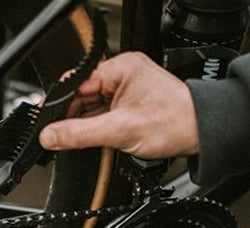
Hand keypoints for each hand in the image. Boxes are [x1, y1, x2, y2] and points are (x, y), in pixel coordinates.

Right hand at [39, 52, 198, 158]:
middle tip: (68, 138)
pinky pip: (103, 114)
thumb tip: (50, 136)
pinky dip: (99, 128)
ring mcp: (125, 89)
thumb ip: (79, 134)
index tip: (48, 125)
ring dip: (88, 125)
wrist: (201, 134)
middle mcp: (121, 74)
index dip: (60, 107)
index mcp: (119, 68)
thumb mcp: (119, 131)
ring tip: (100, 138)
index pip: (76, 85)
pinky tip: (103, 138)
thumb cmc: (174, 123)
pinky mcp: (129, 104)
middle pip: (81, 97)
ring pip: (91, 108)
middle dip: (74, 119)